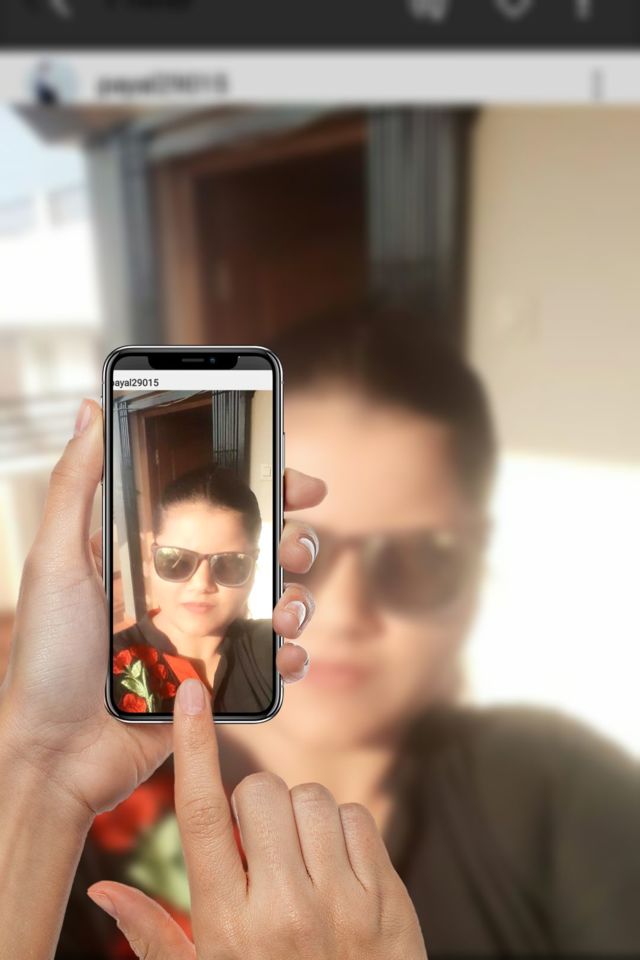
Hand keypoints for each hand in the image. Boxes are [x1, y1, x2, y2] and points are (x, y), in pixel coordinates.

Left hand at [0, 399, 325, 819]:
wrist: (56, 753)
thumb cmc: (46, 656)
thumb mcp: (55, 559)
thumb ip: (76, 484)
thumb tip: (89, 408)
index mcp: (156, 553)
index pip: (221, 508)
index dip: (265, 489)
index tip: (296, 481)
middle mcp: (189, 587)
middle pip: (264, 550)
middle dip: (295, 541)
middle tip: (294, 548)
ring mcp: (209, 634)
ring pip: (279, 601)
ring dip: (299, 598)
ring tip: (285, 609)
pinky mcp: (221, 680)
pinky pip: (274, 661)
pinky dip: (293, 654)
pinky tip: (287, 655)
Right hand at [88, 679, 427, 959]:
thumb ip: (153, 936)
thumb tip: (102, 889)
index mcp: (229, 926)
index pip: (202, 815)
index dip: (193, 748)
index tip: (191, 697)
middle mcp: (285, 908)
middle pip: (260, 793)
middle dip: (253, 804)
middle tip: (256, 846)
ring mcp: (343, 902)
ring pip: (312, 798)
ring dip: (298, 815)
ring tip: (297, 860)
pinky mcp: (387, 898)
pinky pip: (357, 818)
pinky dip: (341, 830)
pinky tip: (333, 869)